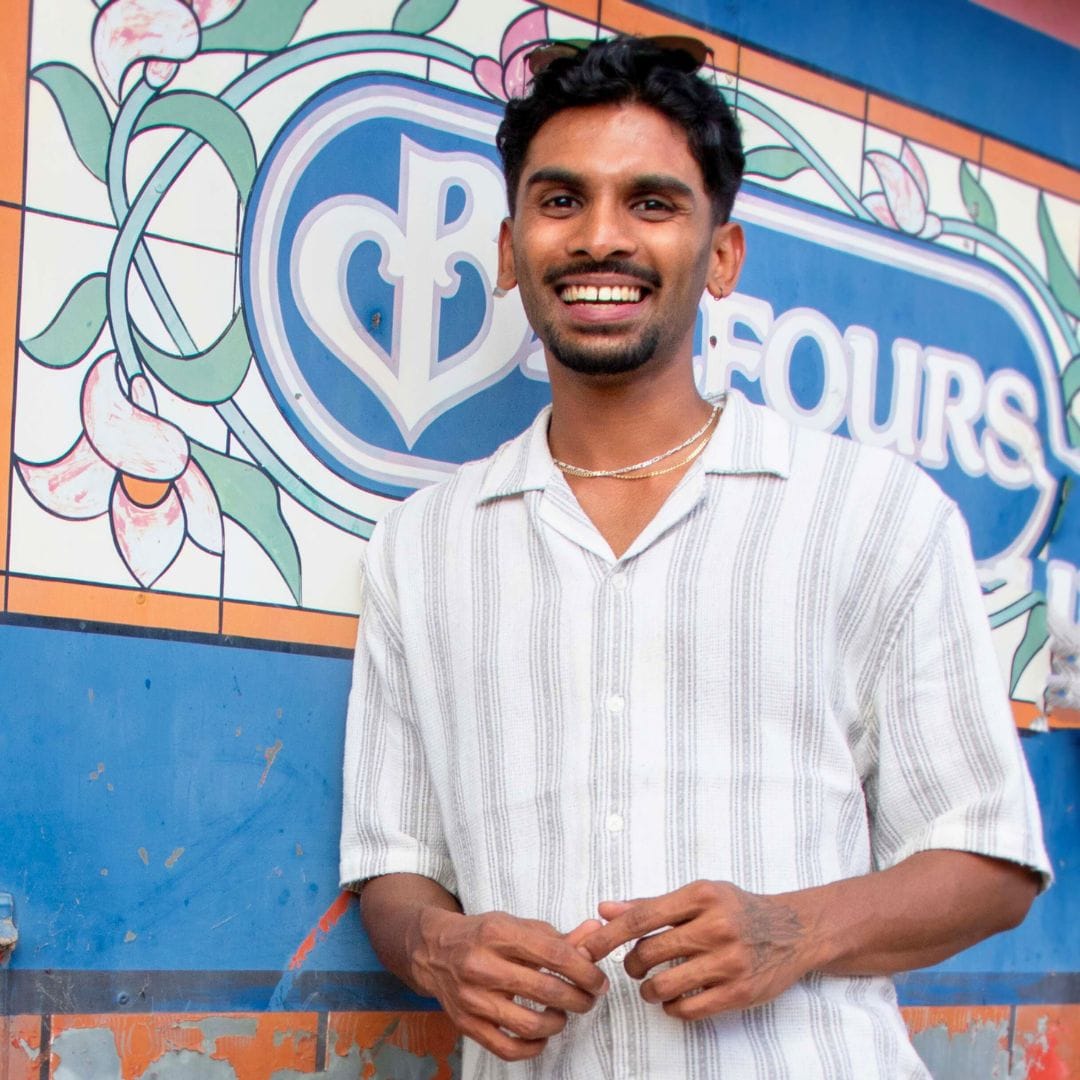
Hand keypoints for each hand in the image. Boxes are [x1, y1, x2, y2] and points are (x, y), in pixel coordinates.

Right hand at [411, 909, 608, 1060]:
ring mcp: (472, 998)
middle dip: (578, 998)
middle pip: (546, 991)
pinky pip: (507, 1048)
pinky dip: (532, 1048)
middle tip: (588, 998)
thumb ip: (557, 936)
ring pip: (529, 1024)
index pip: (554, 954)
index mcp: (498, 933)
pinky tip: (542, 1036)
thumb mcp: (517, 925)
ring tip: (563, 1014)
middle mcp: (482, 965)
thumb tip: (594, 934)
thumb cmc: (483, 935)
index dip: (584, 970)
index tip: (598, 980)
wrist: (434, 950)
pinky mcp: (466, 1023)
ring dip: (558, 1023)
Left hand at [580, 880, 810, 1019]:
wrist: (794, 930)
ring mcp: (729, 961)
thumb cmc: (736, 909)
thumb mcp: (698, 895)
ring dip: (649, 991)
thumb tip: (604, 908)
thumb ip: (650, 904)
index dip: (610, 935)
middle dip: (633, 964)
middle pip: (649, 952)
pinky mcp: (740, 992)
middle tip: (636, 966)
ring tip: (653, 986)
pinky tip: (676, 999)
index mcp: (701, 896)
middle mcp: (715, 926)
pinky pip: (689, 1009)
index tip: (588, 947)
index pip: (642, 917)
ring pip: (664, 985)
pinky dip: (673, 1008)